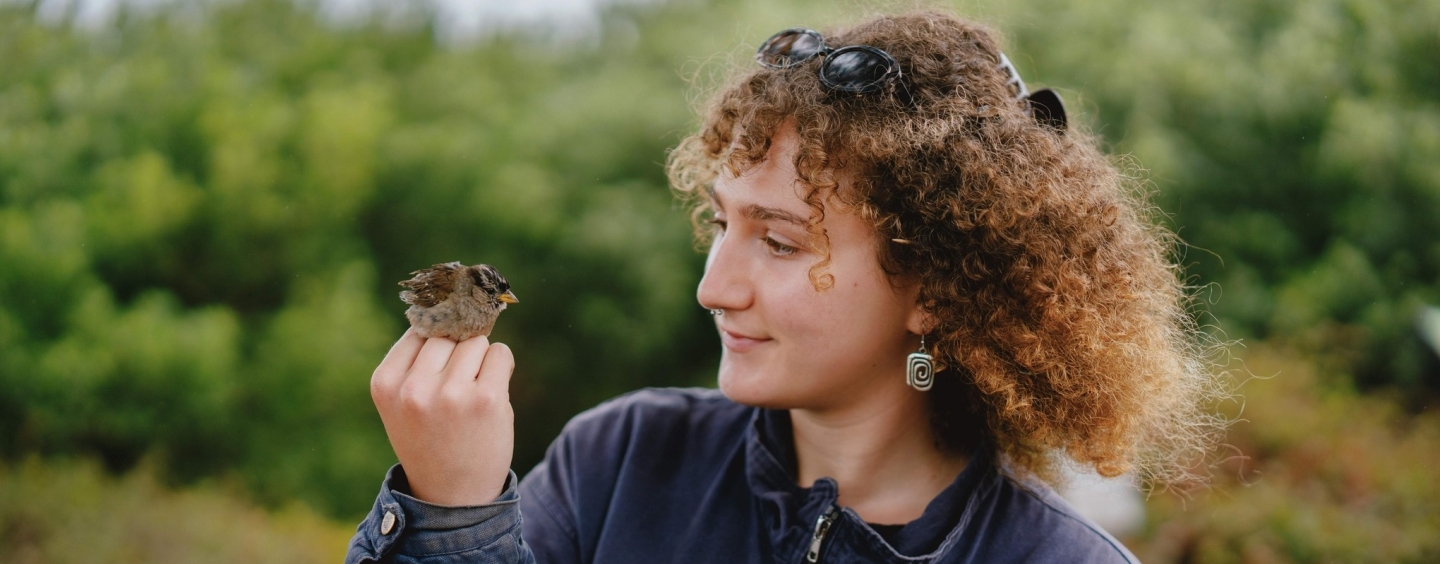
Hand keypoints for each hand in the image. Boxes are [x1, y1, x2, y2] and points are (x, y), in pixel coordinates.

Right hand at [370, 328, 515, 505]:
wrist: (452, 494)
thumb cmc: (430, 439)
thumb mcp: (404, 400)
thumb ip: (417, 360)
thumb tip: (454, 307)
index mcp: (385, 384)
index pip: (419, 330)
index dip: (436, 342)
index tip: (442, 364)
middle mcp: (414, 388)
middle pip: (448, 333)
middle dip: (458, 351)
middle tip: (459, 385)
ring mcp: (451, 394)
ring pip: (476, 341)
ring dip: (481, 360)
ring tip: (472, 394)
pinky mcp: (487, 400)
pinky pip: (500, 354)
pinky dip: (500, 366)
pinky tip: (491, 393)